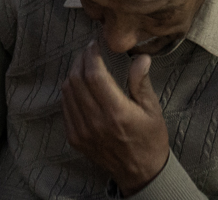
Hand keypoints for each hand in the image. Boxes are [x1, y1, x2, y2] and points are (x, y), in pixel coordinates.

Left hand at [62, 44, 169, 195]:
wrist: (140, 173)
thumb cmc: (150, 139)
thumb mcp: (152, 110)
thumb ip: (141, 83)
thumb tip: (141, 57)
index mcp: (116, 112)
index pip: (94, 75)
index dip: (91, 55)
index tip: (95, 45)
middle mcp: (95, 122)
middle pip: (76, 80)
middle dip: (80, 60)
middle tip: (88, 51)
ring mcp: (82, 131)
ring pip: (67, 92)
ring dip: (73, 73)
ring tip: (84, 65)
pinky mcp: (75, 138)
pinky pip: (65, 107)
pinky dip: (69, 91)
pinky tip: (79, 85)